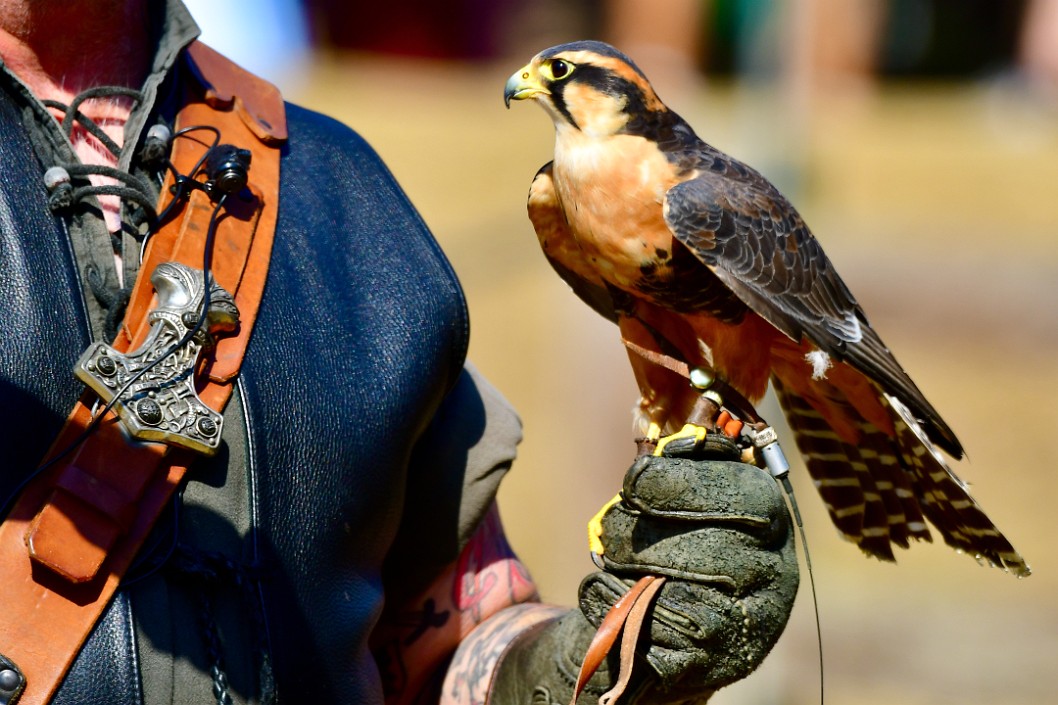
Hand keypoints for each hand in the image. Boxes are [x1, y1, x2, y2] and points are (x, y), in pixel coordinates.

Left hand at [487, 442, 798, 703]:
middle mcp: (775, 578)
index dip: (682, 484)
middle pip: (707, 546)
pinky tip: (608, 593)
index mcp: (772, 522)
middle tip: (613, 532)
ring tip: (614, 562)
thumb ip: (679, 459)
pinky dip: (611, 605)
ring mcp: (747, 629)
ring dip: (626, 571)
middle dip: (641, 533)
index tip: (634, 483)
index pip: (745, 495)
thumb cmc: (670, 544)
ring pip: (676, 592)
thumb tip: (670, 417)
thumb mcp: (679, 494)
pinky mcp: (709, 668)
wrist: (660, 630)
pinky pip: (647, 633)